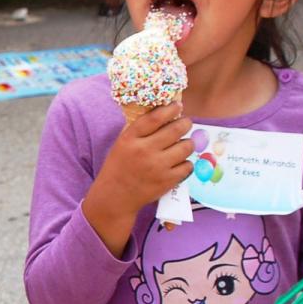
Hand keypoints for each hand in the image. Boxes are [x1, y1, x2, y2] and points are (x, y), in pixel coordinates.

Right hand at [89, 102, 193, 218]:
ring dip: (187, 143)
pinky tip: (178, 163)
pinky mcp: (167, 181)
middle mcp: (144, 151)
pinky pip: (188, 166)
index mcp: (130, 139)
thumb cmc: (119, 167)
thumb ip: (140, 130)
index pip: (155, 118)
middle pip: (176, 129)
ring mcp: (157, 166)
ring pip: (186, 146)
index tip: (177, 106)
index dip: (170, 109)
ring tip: (181, 145)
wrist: (114, 196)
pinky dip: (186, 163)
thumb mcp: (122, 144)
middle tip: (185, 124)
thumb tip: (165, 113)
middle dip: (185, 124)